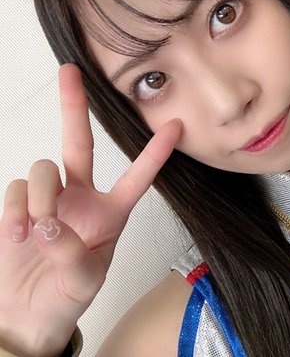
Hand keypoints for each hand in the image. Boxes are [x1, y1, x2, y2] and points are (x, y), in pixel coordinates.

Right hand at [0, 64, 180, 356]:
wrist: (29, 313)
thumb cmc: (67, 295)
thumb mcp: (84, 281)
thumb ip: (72, 254)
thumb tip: (49, 225)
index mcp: (111, 212)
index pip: (138, 177)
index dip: (155, 153)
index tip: (175, 126)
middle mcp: (81, 197)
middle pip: (79, 143)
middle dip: (74, 106)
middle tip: (70, 71)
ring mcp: (49, 199)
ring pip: (43, 168)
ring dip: (42, 196)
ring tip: (38, 232)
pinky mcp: (18, 206)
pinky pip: (17, 189)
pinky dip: (18, 208)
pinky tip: (19, 234)